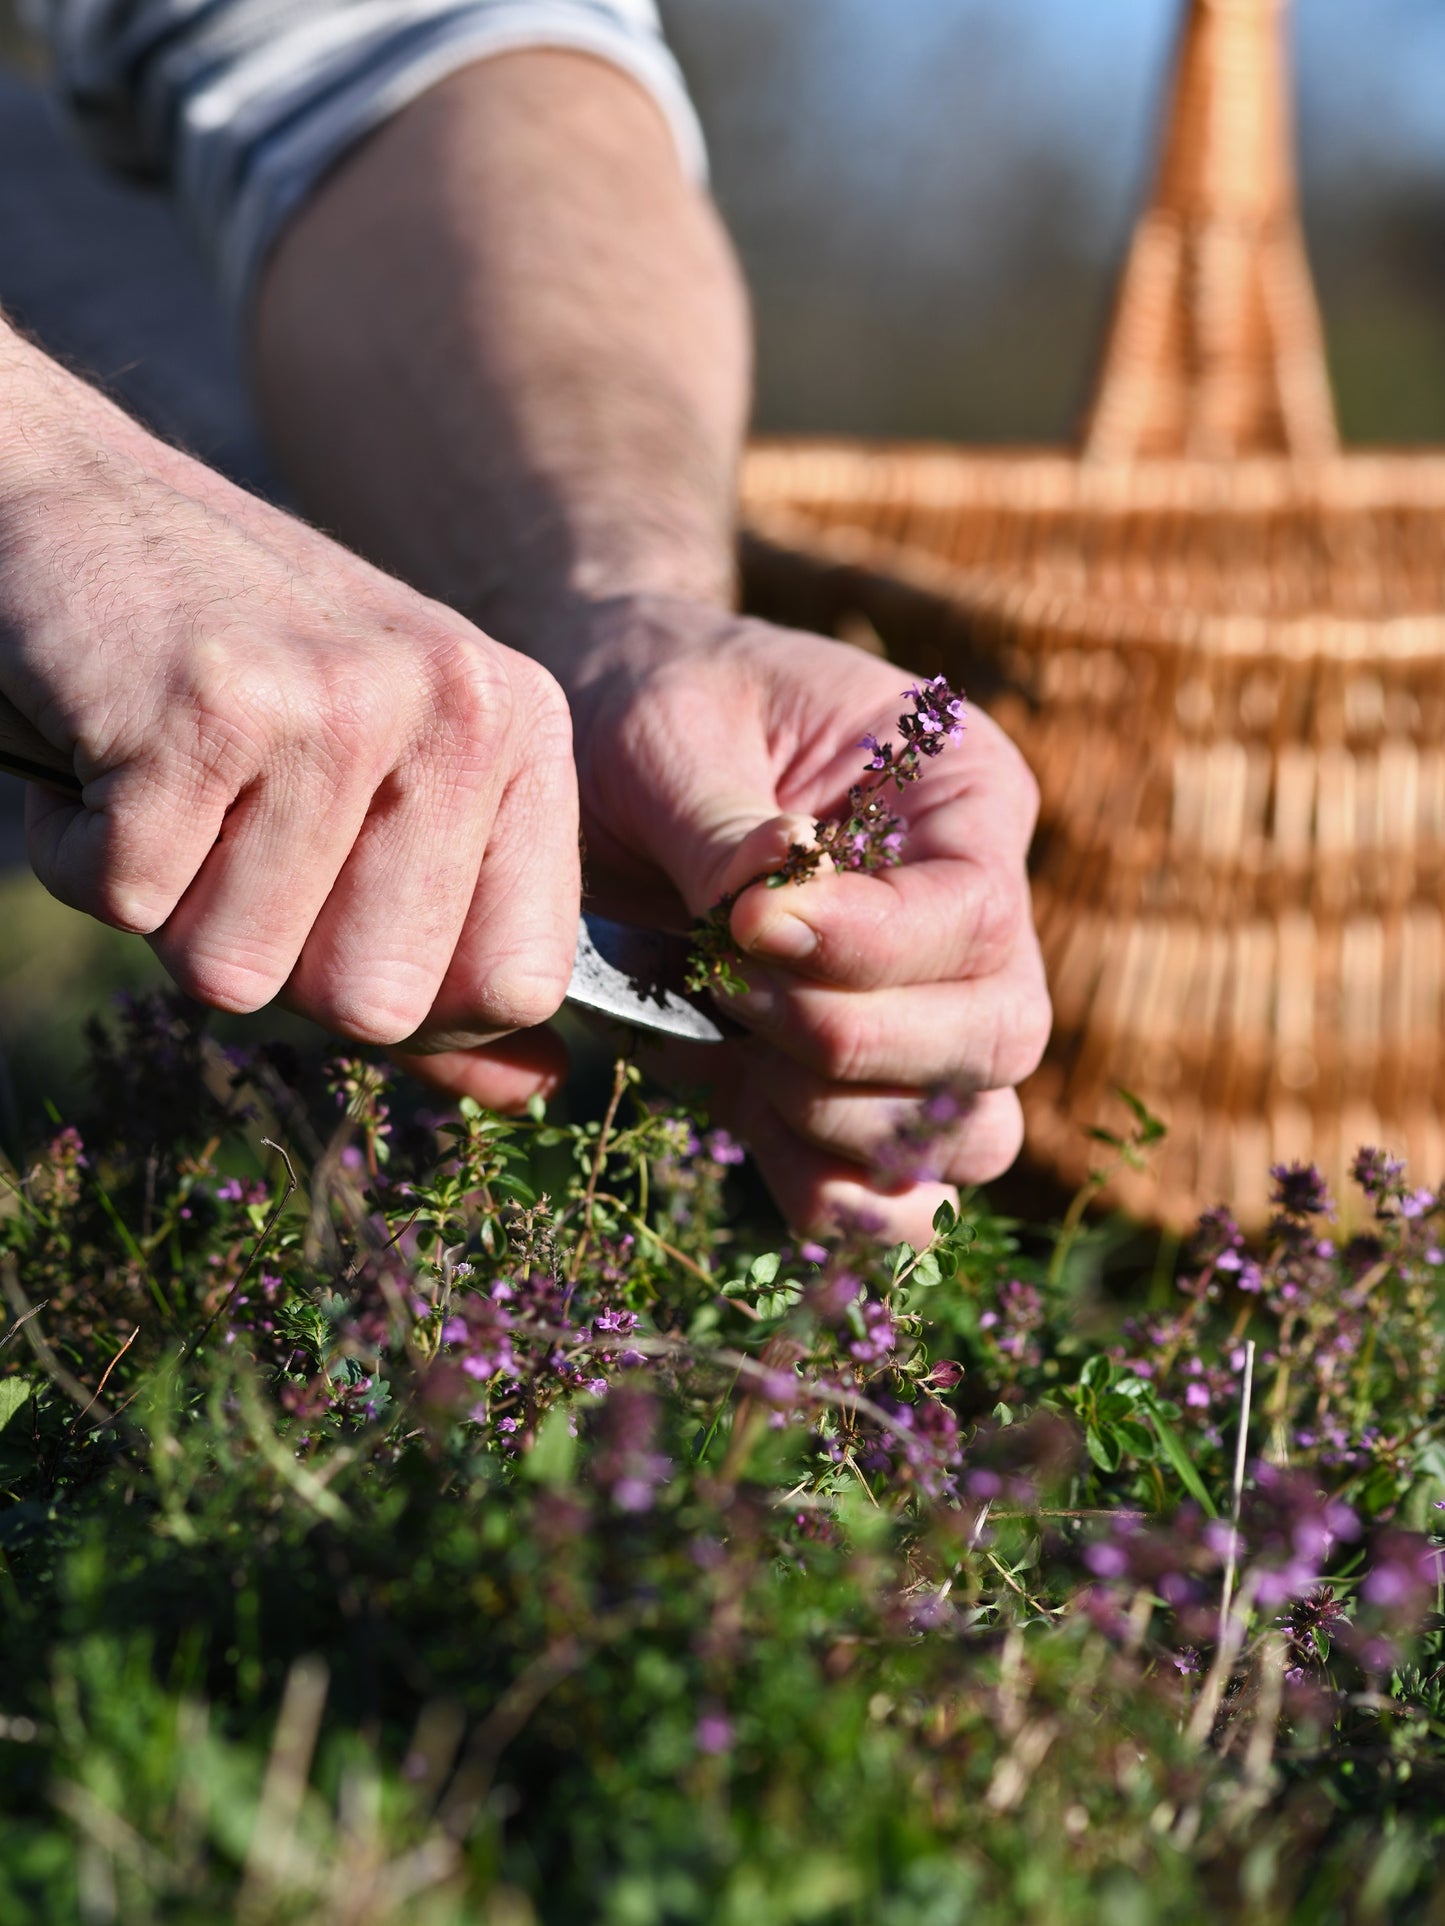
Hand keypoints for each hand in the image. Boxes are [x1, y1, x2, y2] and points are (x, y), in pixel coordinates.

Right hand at [0, 333, 578, 1101]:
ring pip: (235, 972)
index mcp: (520, 731)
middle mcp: (453, 708)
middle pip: (375, 1005)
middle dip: (272, 961)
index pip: (521, 982)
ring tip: (167, 782)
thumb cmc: (235, 674)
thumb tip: (532, 1091)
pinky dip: (77, 850)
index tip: (342, 935)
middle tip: (230, 842)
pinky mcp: (203, 703)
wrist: (69, 495)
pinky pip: (124, 901)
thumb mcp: (383, 788)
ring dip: (165, 906)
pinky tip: (102, 749)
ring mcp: (335, 701)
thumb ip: (457, 947)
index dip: (418, 1008)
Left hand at [430, 594, 1050, 1241]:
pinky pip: (898, 1186)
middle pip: (999, 1037)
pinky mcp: (859, 1086)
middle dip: (850, 1042)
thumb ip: (722, 826)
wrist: (605, 750)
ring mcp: (929, 1010)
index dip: (869, 949)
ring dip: (844, 1125)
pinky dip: (830, 1190)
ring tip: (731, 1048)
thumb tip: (771, 904)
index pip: (977, 913)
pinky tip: (745, 1121)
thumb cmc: (652, 705)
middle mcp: (974, 912)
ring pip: (971, 1130)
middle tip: (724, 987)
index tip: (741, 926)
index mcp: (962, 795)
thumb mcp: (672, 729)